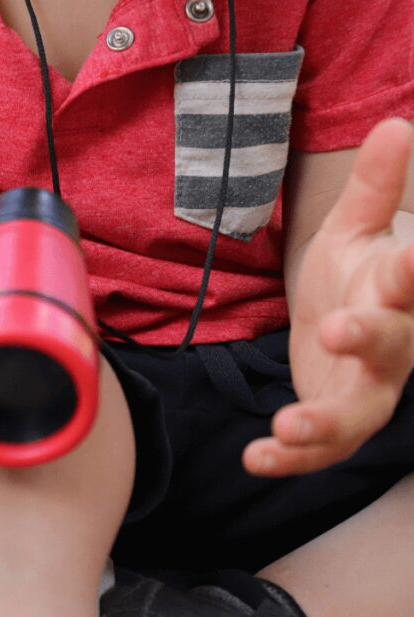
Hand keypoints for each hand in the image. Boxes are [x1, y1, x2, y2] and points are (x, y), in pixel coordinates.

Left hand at [244, 118, 413, 476]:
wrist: (350, 325)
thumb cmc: (357, 275)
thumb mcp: (357, 230)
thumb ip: (374, 188)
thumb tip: (394, 122)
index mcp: (400, 293)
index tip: (411, 254)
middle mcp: (394, 346)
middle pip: (392, 347)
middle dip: (370, 339)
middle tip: (338, 328)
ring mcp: (367, 391)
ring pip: (357, 414)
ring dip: (323, 422)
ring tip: (286, 426)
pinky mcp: (335, 423)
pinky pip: (318, 450)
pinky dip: (288, 458)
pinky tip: (253, 460)